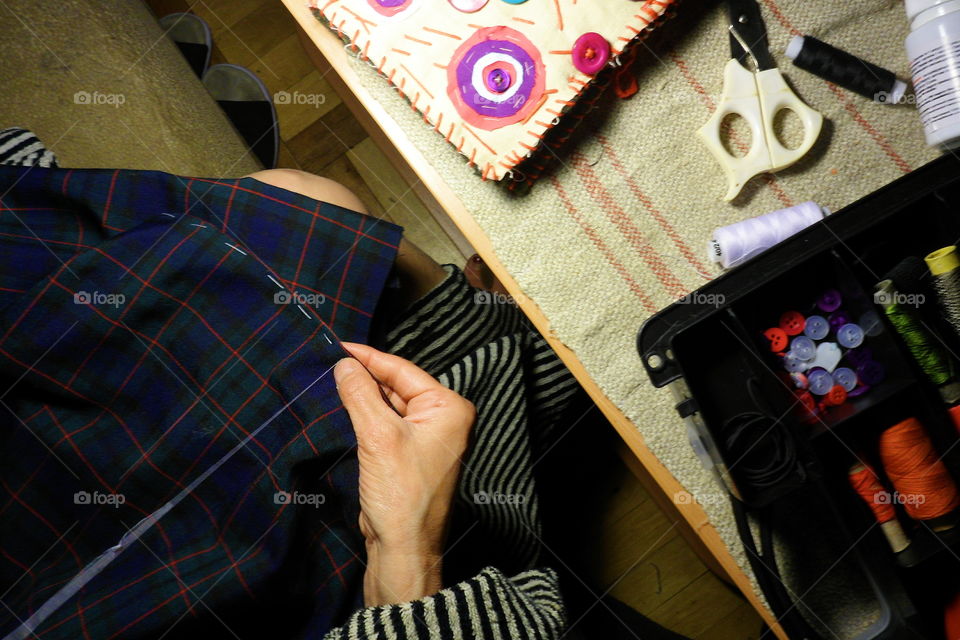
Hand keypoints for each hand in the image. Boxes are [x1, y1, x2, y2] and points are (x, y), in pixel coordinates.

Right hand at [334, 342, 474, 605]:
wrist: (403, 548)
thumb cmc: (401, 494)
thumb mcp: (377, 436)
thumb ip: (360, 395)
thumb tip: (343, 365)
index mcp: (449, 408)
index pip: (403, 370)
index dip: (369, 357)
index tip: (339, 346)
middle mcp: (444, 419)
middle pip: (397, 386)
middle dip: (365, 376)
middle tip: (330, 363)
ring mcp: (428, 438)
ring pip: (389, 405)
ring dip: (363, 396)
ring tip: (332, 381)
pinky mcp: (410, 455)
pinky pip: (386, 426)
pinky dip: (366, 417)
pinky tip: (345, 408)